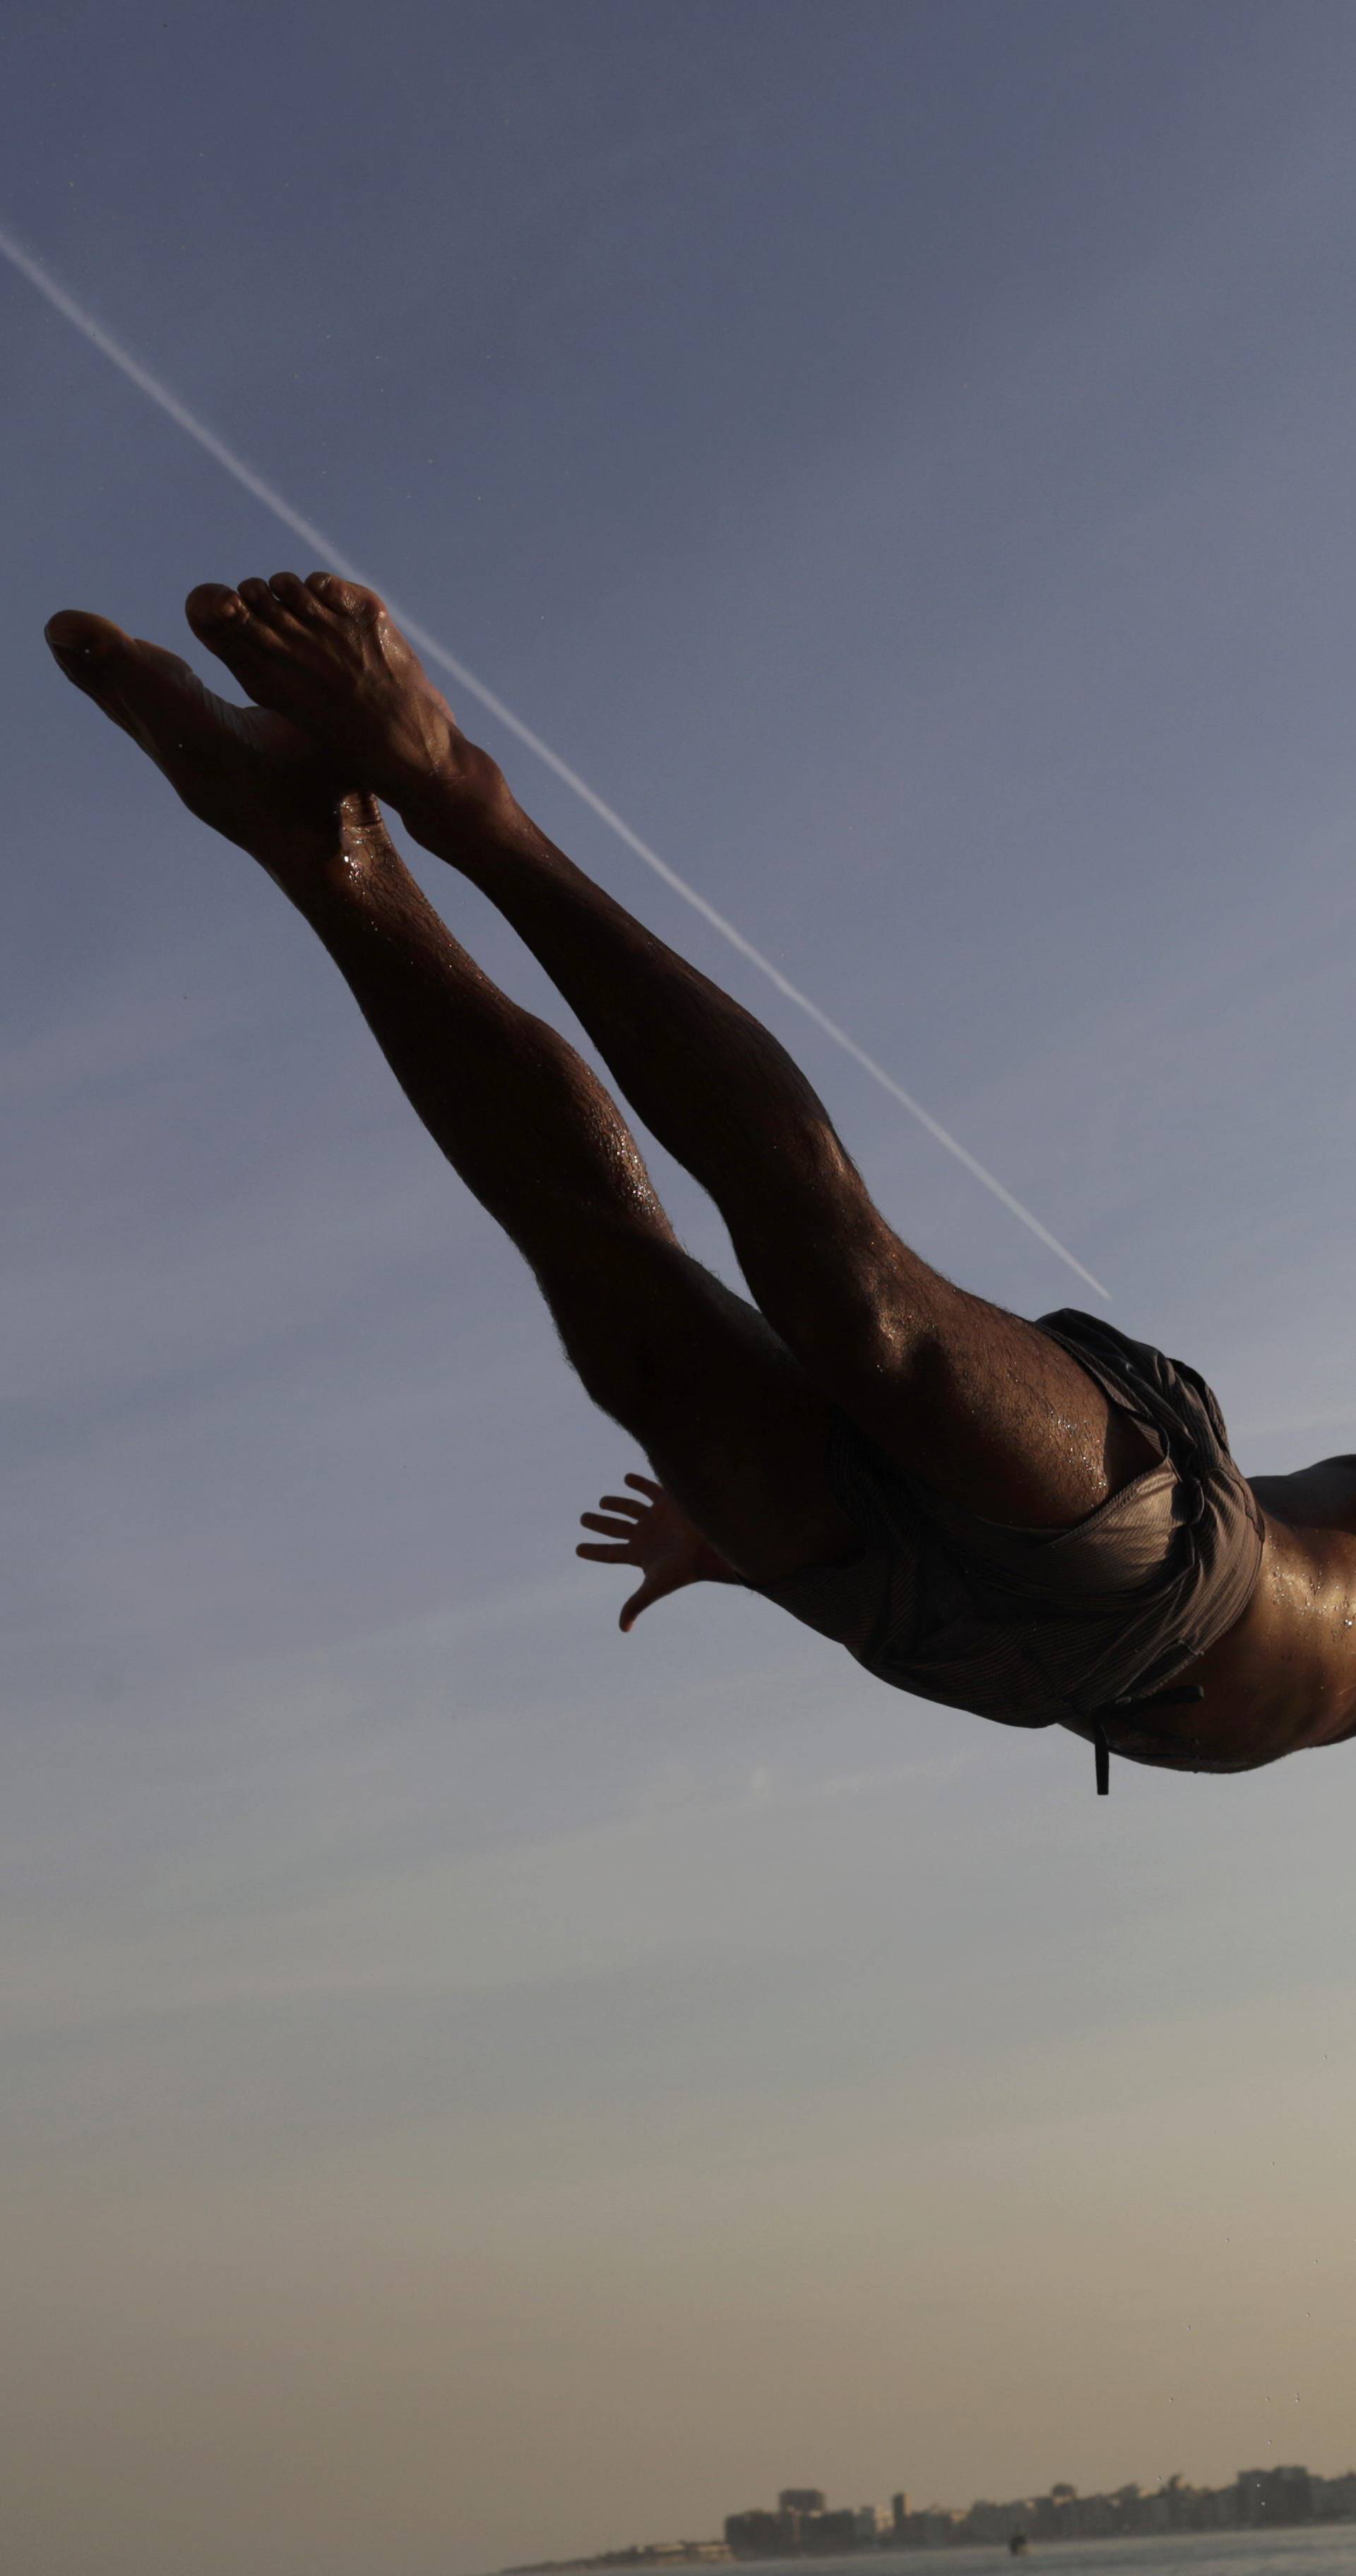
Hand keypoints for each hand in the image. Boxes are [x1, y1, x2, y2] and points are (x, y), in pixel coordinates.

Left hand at [576, 1473, 734, 1631]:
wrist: (711, 1548)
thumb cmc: (684, 1569)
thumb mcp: (655, 1586)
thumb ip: (636, 1604)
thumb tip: (623, 1629)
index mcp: (638, 1553)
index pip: (609, 1553)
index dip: (593, 1551)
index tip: (578, 1549)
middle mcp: (645, 1535)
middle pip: (614, 1528)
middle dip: (598, 1523)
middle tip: (583, 1519)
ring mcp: (655, 1518)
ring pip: (629, 1508)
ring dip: (615, 1503)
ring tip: (602, 1501)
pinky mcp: (668, 1502)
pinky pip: (649, 1489)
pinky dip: (638, 1483)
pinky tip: (627, 1478)